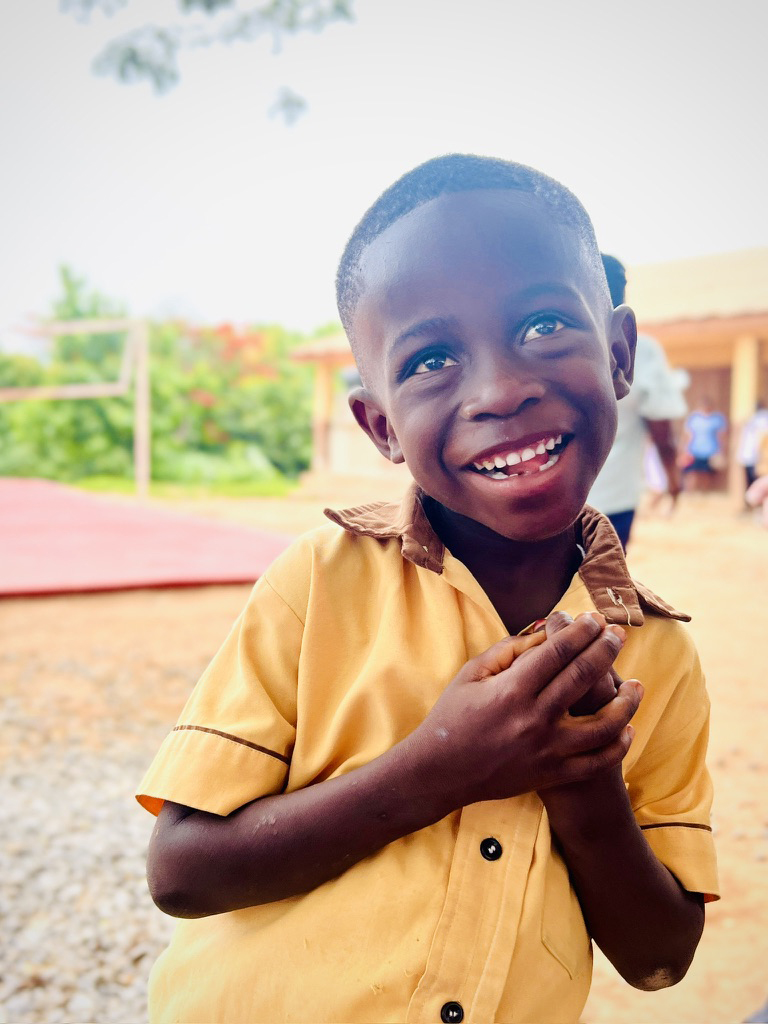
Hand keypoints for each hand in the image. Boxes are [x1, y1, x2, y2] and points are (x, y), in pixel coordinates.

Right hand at [412, 614, 640, 807]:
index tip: (596, 618)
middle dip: (607, 649)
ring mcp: (547, 750)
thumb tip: (547, 633)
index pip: (558, 651)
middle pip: (584, 676)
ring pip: (603, 724)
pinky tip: (627, 728)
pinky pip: (597, 762)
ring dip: (626, 701)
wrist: (441, 772)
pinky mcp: (552, 774)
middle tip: (619, 634)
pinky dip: (618, 745)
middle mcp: (534, 718)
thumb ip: (509, 651)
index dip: (581, 630)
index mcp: (512, 690)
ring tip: (637, 684)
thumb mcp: (472, 674)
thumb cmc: (453, 717)